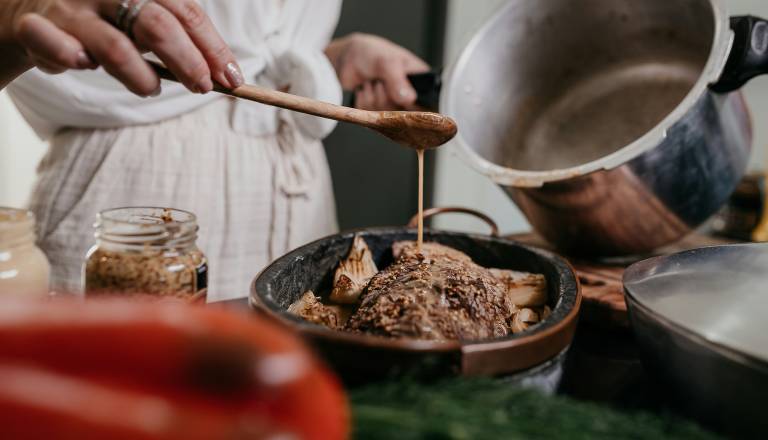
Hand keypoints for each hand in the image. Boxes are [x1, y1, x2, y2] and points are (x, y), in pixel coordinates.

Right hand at [2, 0, 242, 95]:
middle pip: (157, 26)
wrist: (33, 8)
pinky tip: (82, 65)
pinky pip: (52, 43)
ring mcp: (71, 7)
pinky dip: (68, 57)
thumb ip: (179, 41)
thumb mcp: (143, 20)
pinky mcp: (36, 26)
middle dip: (188, 63)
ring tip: (150, 89)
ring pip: (115, 47)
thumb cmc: (105, 20)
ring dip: (141, 77)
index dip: (213, 47)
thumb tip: (224, 74)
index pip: (185, 12)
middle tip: (202, 88)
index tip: (232, 78)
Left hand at [326, 33, 428, 110]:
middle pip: (405, 115)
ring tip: (372, 82)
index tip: (399, 99)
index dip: (414, 106)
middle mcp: (410, 96)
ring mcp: (394, 105)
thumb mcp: (387, 62)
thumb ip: (397, 80)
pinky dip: (364, 102)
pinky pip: (373, 118)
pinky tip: (365, 89)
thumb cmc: (373, 53)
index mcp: (421, 82)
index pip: (428, 105)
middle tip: (380, 81)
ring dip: (373, 98)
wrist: (349, 58)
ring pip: (387, 117)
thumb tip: (409, 98)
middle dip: (386, 98)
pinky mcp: (379, 112)